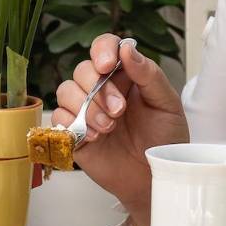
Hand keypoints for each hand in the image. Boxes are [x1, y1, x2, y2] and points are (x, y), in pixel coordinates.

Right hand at [53, 34, 187, 225]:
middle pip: (83, 70)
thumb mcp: (166, 104)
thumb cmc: (165, 141)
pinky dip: (73, 124)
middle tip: (119, 111)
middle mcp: (102, 88)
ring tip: (109, 128)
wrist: (154, 178)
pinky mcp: (74, 132)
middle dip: (99, 89)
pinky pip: (58, 118)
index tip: (108, 65)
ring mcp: (86, 110)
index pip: (105, 47)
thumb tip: (127, 49)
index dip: (102, 50)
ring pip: (66, 90)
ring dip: (87, 108)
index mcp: (125, 75)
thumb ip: (148, 75)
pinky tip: (95, 137)